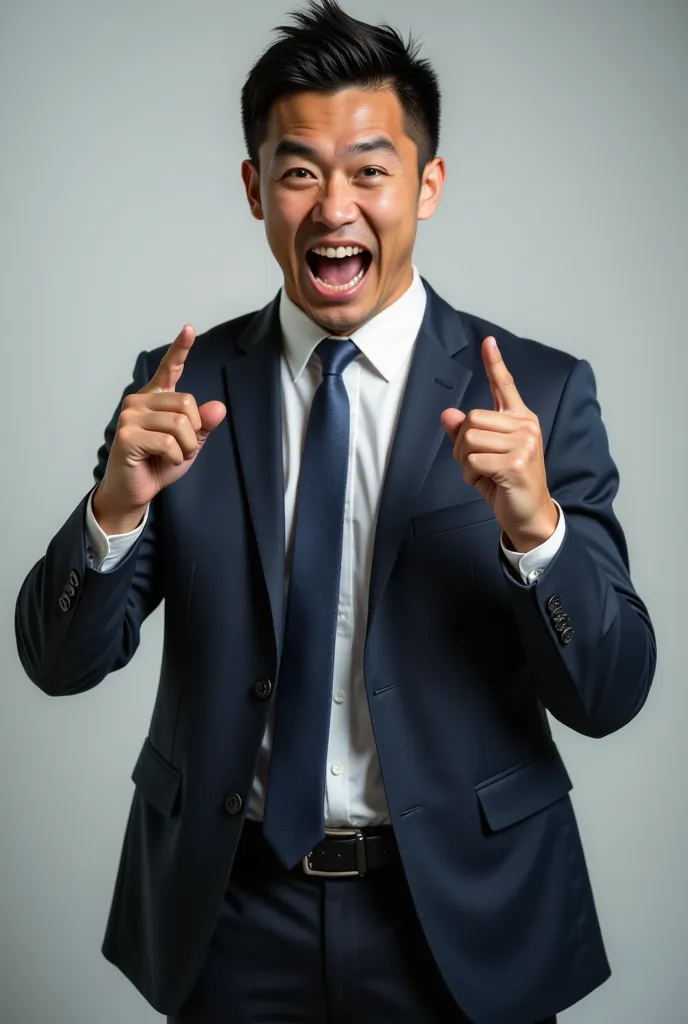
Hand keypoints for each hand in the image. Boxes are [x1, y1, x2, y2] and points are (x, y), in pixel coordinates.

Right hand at [93, 325, 226, 533]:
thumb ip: (203, 425)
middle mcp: (139, 401)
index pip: (169, 369)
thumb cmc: (159, 463)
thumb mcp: (190, 444)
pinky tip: (163, 461)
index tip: (189, 329)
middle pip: (187, 403)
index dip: (180, 349)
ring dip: (186, 447)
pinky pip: (168, 442)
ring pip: (179, 423)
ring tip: (173, 456)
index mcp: (155, 398)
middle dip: (194, 432)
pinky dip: (176, 456)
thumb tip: (218, 407)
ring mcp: (130, 416)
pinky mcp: (127, 435)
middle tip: (182, 449)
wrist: (136, 491)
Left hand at [440, 336, 557, 551]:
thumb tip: (448, 414)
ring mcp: (524, 443)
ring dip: (465, 462)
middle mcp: (525, 426)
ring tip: (482, 474)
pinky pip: (473, 461)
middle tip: (474, 464)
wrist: (528, 514)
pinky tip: (486, 482)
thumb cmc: (506, 484)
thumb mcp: (482, 456)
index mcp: (520, 419)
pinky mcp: (516, 462)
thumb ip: (466, 434)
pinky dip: (470, 475)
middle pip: (471, 419)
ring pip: (469, 439)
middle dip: (462, 445)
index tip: (488, 342)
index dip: (495, 364)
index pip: (505, 386)